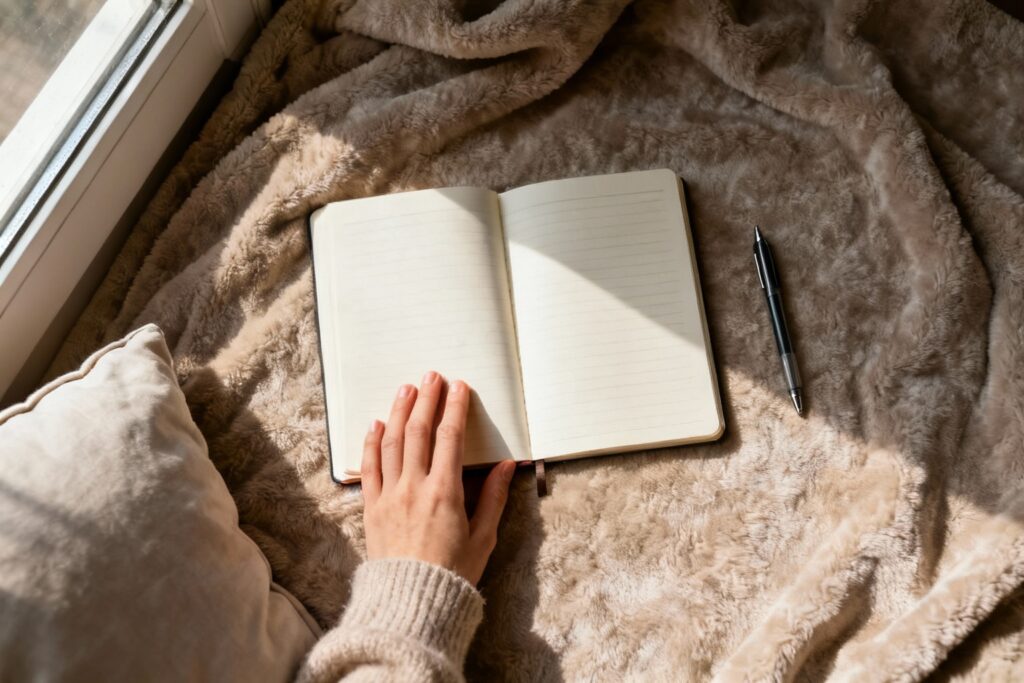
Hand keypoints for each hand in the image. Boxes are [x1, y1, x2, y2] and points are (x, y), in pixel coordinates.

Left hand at [361, 372, 516, 584]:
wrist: (411, 604)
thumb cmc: (452, 575)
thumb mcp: (483, 538)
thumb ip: (493, 498)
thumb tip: (506, 465)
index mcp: (445, 493)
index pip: (450, 438)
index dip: (455, 408)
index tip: (460, 387)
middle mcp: (414, 488)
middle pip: (419, 432)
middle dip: (427, 399)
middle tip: (432, 376)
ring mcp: (388, 496)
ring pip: (392, 442)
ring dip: (400, 411)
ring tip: (407, 389)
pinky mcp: (371, 508)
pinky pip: (369, 467)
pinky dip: (372, 442)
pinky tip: (377, 424)